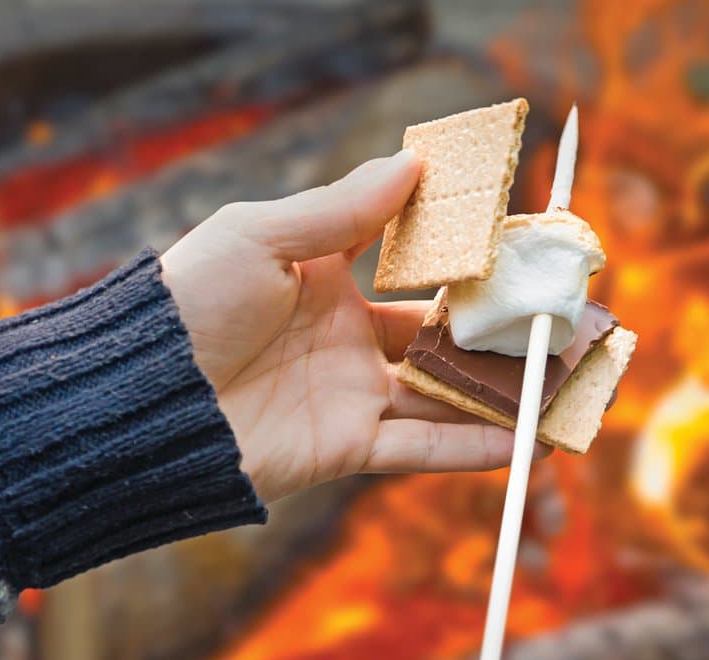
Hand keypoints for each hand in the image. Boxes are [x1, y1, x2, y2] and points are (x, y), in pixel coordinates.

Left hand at [161, 151, 549, 503]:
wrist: (144, 396)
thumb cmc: (191, 303)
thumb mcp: (261, 236)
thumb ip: (341, 209)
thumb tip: (411, 163)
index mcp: (322, 281)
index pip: (407, 264)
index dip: (458, 255)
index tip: (517, 242)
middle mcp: (342, 338)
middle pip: (436, 334)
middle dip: (494, 329)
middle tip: (557, 317)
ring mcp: (346, 394)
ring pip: (440, 392)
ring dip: (500, 389)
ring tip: (563, 379)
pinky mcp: (342, 447)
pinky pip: (420, 447)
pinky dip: (472, 444)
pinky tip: (526, 436)